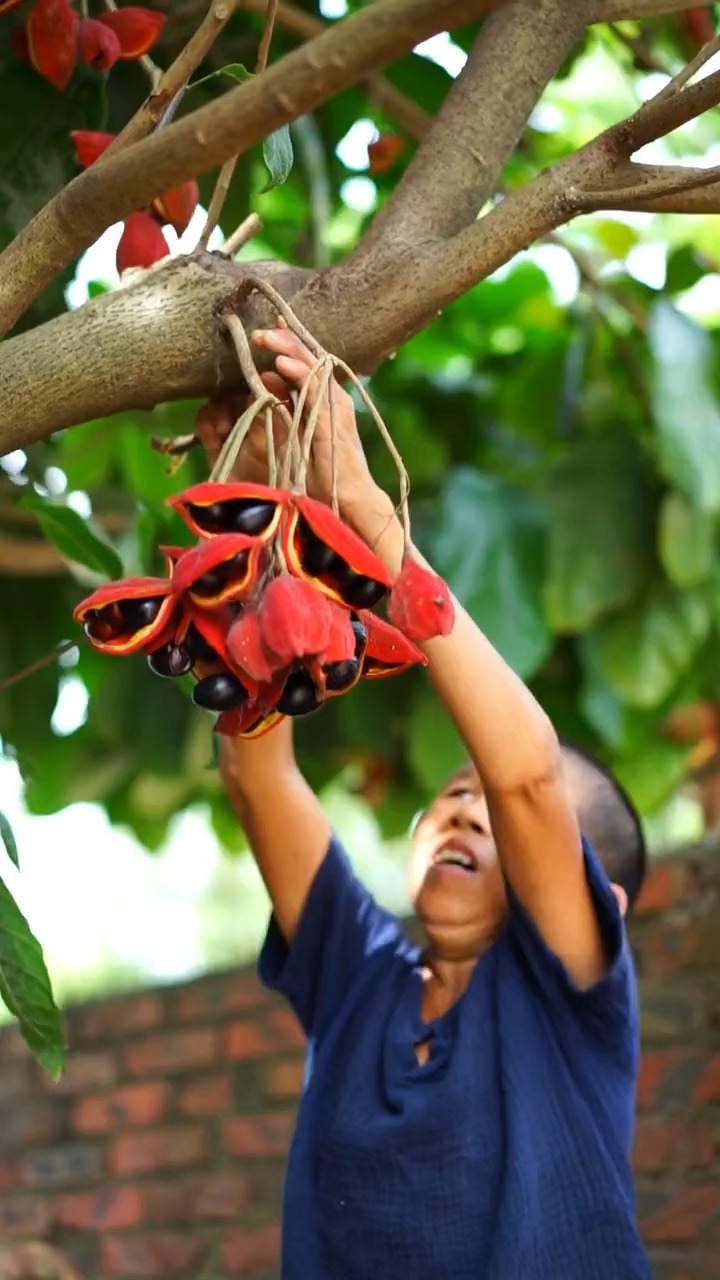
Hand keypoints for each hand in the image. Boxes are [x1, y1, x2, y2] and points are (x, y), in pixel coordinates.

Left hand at [251, 323, 376, 519]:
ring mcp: (337, 409)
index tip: (269, 328)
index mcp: (326, 400)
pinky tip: (282, 364)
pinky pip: (316, 392)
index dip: (290, 343)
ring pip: (314, 368)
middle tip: (259, 332)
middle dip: (285, 340)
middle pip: (310, 358)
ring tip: (266, 338)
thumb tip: (266, 383)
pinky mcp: (334, 423)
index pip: (308, 363)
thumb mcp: (297, 435)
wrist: (350, 500)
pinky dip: (299, 375)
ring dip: (289, 350)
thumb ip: (285, 409)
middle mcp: (334, 399)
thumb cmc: (324, 474)